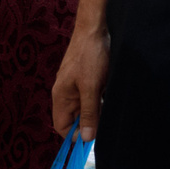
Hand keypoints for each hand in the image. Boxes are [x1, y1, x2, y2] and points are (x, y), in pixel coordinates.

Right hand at [51, 21, 108, 140]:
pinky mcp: (86, 81)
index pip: (62, 127)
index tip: (93, 137)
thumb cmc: (89, 56)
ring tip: (107, 101)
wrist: (95, 29)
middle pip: (75, 120)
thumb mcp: (91, 87)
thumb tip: (87, 139)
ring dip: (98, 110)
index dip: (75, 136)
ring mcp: (75, 87)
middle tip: (106, 118)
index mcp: (61, 97)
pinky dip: (101, 100)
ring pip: (86, 109)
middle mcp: (65, 94)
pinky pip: (92, 98)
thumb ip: (89, 113)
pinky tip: (109, 92)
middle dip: (90, 122)